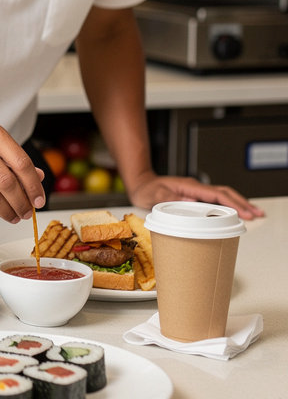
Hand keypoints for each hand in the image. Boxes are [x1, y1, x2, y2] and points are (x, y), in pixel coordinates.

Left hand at [126, 173, 264, 219]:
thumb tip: (191, 202)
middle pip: (225, 193)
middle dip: (242, 203)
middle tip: (257, 214)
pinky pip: (216, 199)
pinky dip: (228, 205)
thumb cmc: (146, 190)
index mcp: (189, 186)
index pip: (216, 194)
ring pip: (222, 195)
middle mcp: (195, 187)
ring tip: (253, 213)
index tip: (244, 212)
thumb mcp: (155, 195)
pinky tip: (235, 212)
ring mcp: (196, 191)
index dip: (232, 203)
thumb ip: (171, 197)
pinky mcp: (195, 196)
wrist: (141, 184)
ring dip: (238, 203)